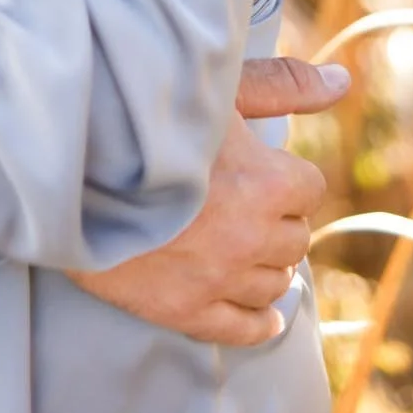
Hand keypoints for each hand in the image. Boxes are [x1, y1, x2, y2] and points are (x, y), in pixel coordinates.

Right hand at [70, 54, 346, 346]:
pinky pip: (243, 329)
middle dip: (277, 219)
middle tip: (247, 203)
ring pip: (275, 284)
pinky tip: (264, 314)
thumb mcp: (215, 87)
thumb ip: (282, 85)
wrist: (70, 160)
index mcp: (265, 182)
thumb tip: (343, 82)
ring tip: (246, 246)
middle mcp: (252, 237)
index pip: (309, 188)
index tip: (261, 168)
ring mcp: (220, 279)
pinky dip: (259, 321)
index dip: (285, 175)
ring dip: (267, 264)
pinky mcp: (185, 310)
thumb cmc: (144, 111)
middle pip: (295, 238)